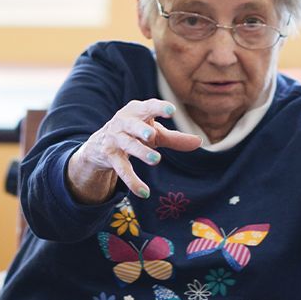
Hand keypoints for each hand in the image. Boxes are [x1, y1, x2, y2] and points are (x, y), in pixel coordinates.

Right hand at [65, 99, 201, 203]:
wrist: (100, 143)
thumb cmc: (135, 132)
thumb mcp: (155, 133)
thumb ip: (176, 138)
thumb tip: (200, 142)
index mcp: (137, 111)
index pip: (149, 107)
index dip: (159, 108)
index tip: (171, 111)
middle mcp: (124, 122)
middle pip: (133, 125)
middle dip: (142, 129)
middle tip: (153, 135)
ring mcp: (115, 139)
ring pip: (128, 145)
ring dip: (141, 152)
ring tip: (156, 159)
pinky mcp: (110, 156)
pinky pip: (122, 169)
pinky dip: (133, 181)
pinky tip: (144, 192)